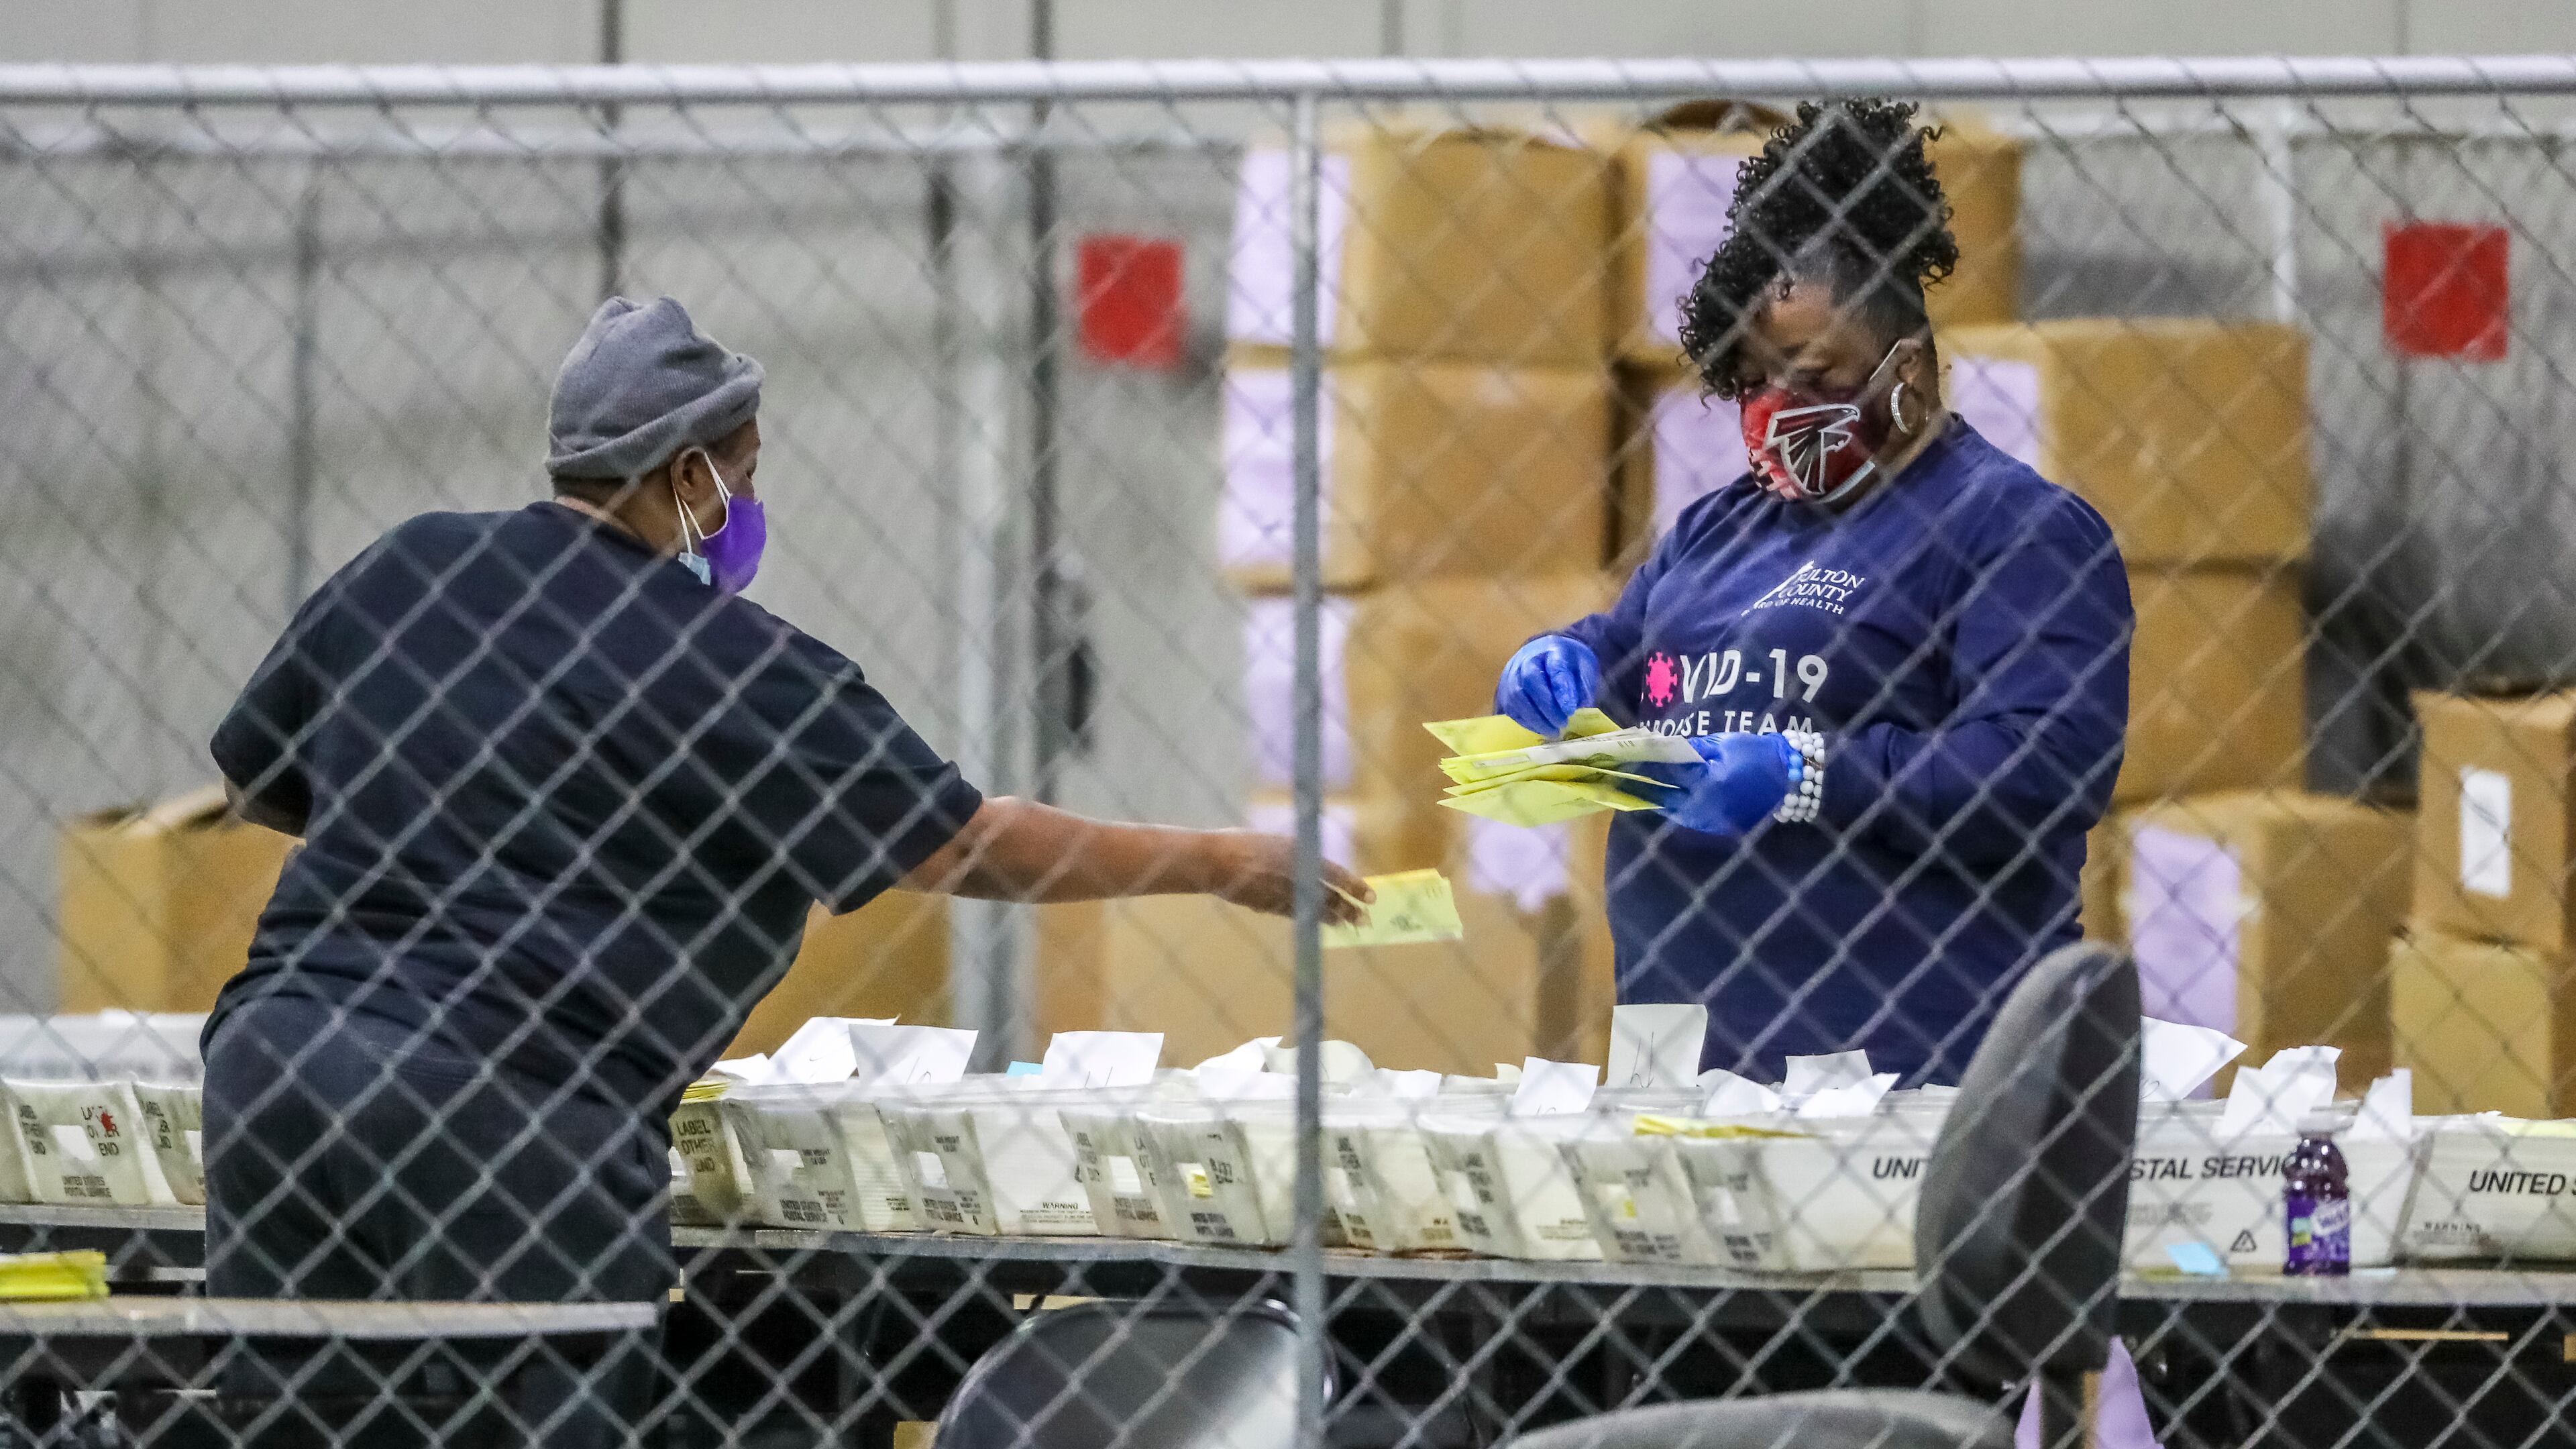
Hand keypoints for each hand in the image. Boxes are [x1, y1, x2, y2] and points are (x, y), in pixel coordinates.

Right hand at [1204, 830, 1374, 924]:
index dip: (1354, 886)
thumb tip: (1312, 862)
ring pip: (1313, 908)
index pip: (1335, 874)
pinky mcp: (1269, 906)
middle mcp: (1295, 876)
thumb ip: (1296, 853)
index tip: (1371, 896)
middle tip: (1365, 920)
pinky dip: (1308, 918)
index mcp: (1299, 854)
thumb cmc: (1242, 843)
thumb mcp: (1275, 841)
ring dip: (1332, 917)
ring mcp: (1282, 893)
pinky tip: (1318, 923)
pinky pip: (1294, 913)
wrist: (1215, 861)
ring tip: (1346, 924)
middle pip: (1328, 896)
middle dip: (1348, 909)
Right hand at [1496, 635, 1600, 736]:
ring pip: (1516, 697)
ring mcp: (1511, 675)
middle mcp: (1525, 659)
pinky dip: (1526, 722)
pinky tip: (1541, 728)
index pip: (1555, 666)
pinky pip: (1511, 708)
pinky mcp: (1505, 692)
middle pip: (1529, 682)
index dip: (1561, 688)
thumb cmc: (1567, 663)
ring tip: (1553, 731)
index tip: (1570, 709)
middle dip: (1546, 708)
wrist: (1546, 655)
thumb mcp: (1584, 667)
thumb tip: (1575, 705)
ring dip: (1535, 719)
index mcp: (1552, 648)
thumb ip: (1582, 683)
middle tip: (1562, 723)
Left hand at [1637, 733, 1801, 836]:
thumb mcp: (1725, 744)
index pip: (1665, 774)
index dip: (1641, 767)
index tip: (1621, 761)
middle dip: (1640, 786)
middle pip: (1663, 796)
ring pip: (1672, 811)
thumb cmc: (1758, 754)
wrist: (1791, 778)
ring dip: (1652, 800)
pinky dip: (1672, 809)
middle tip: (1617, 778)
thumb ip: (1692, 750)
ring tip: (1632, 789)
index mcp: (1708, 782)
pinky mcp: (1719, 827)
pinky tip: (1660, 800)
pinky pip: (1687, 818)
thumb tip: (1662, 749)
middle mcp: (1707, 806)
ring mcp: (1712, 820)